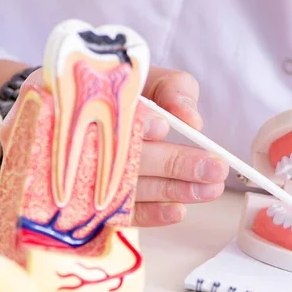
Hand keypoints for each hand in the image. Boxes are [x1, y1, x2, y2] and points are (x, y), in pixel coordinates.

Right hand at [0, 67, 228, 226]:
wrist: (78, 108)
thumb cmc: (122, 91)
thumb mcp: (149, 77)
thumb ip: (173, 90)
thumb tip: (193, 121)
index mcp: (89, 101)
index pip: (110, 115)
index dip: (138, 122)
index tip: (164, 126)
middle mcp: (80, 140)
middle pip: (128, 157)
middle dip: (173, 163)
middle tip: (213, 168)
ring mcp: (84, 176)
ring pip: (129, 188)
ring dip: (172, 190)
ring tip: (210, 189)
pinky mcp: (92, 203)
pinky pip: (120, 213)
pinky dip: (151, 214)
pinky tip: (178, 211)